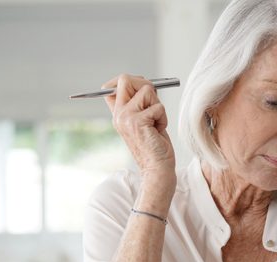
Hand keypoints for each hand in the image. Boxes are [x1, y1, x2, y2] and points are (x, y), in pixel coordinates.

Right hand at [102, 75, 175, 191]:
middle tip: (153, 104)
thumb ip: (138, 104)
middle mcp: (118, 114)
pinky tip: (158, 130)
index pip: (113, 86)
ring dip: (158, 106)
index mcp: (117, 114)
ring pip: (147, 90)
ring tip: (155, 123)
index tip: (143, 90)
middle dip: (146, 86)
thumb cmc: (154, 145)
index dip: (131, 81)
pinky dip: (163, 117)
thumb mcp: (143, 121)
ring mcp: (126, 118)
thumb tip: (145, 83)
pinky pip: (158, 107)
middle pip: (126, 79)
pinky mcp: (138, 122)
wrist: (157, 168)